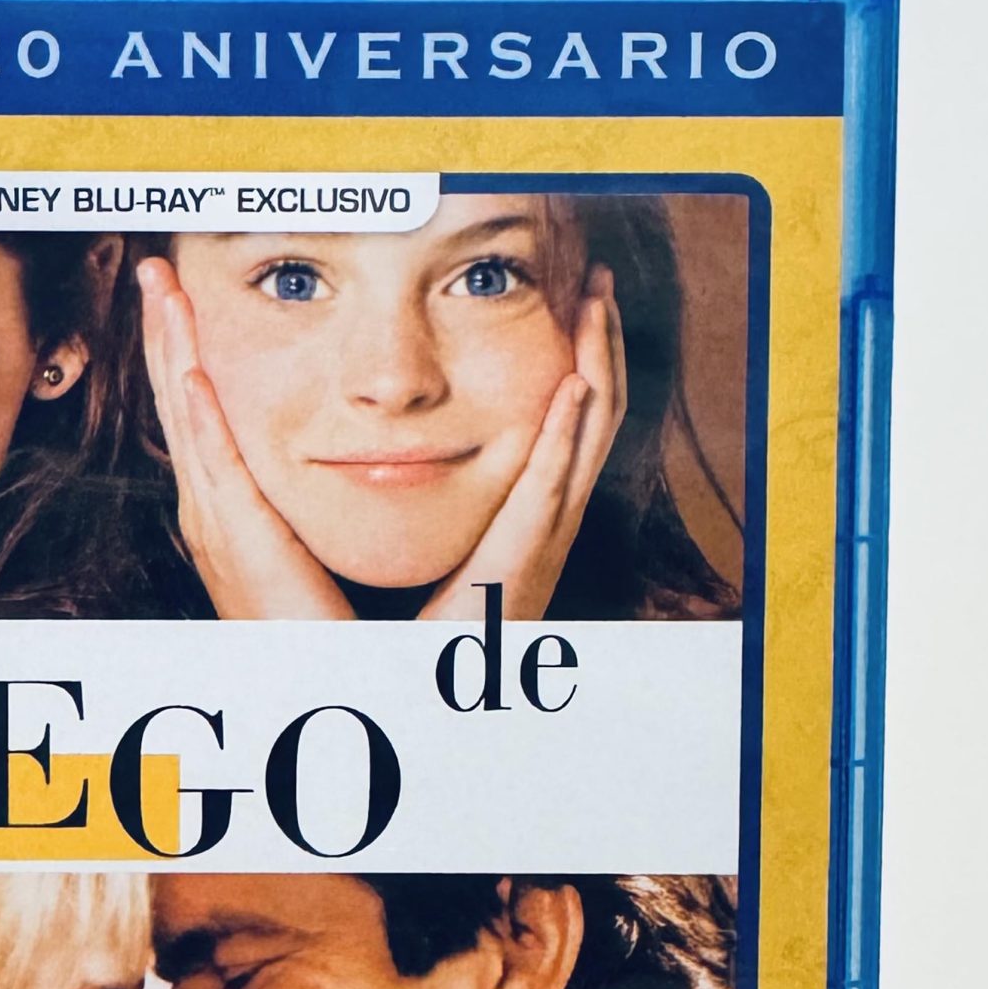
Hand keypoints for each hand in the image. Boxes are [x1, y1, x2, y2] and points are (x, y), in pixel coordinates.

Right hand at [137, 257, 350, 619]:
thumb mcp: (308, 549)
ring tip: (164, 294)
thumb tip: (338, 459)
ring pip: (188, 420)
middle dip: (164, 334)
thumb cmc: (320, 635)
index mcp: (226, 512)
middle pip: (179, 403)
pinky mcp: (238, 544)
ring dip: (173, 354)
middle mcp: (209, 513)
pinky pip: (216, 469)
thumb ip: (309, 507)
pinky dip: (200, 420)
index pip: (199, 413)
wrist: (317, 692)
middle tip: (156, 269)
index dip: (185, 351)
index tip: (182, 295)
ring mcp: (216, 528)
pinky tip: (191, 375)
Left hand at [416, 263, 627, 623]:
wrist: (432, 705)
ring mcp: (543, 543)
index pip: (569, 426)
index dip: (583, 365)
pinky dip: (566, 439)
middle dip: (601, 347)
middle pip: (593, 417)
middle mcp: (548, 526)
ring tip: (596, 308)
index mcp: (531, 520)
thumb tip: (386, 452)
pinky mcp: (522, 564)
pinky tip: (572, 387)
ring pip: (587, 439)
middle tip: (598, 283)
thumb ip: (428, 507)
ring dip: (598, 369)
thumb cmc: (426, 641)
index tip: (577, 307)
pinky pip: (550, 490)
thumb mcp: (436, 552)